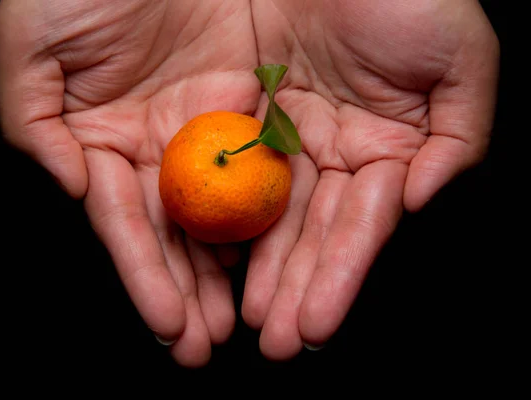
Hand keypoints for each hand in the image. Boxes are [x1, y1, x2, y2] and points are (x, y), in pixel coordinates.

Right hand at [0, 0, 260, 366]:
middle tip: (205, 345)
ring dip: (231, 270)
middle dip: (189, 291)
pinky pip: (263, 164)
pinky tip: (274, 257)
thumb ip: (35, 126)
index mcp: (103, 141)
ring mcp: (205, 129)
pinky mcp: (250, 104)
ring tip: (243, 322)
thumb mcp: (30, 46)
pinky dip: (268, 213)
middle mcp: (156, 147)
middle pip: (175, 233)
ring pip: (221, 212)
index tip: (167, 326)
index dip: (144, 276)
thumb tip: (73, 190)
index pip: (125, 224)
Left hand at [242, 0, 499, 359]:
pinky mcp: (247, 116)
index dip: (341, 277)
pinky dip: (223, 215)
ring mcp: (289, 139)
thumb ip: (456, 139)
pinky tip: (213, 261)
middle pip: (312, 234)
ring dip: (259, 270)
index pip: (360, 227)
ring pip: (270, 214)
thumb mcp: (459, 60)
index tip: (317, 327)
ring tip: (241, 322)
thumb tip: (415, 203)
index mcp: (386, 150)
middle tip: (274, 344)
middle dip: (296, 290)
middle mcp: (334, 154)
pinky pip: (230, 170)